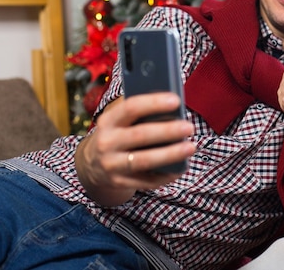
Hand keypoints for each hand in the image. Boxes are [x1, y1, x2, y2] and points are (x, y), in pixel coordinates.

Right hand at [76, 92, 195, 205]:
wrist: (92, 164)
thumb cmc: (117, 134)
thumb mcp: (119, 120)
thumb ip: (140, 112)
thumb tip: (174, 107)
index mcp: (108, 121)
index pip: (131, 108)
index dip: (154, 103)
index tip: (176, 100)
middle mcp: (106, 142)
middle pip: (140, 135)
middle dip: (167, 130)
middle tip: (189, 127)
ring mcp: (111, 164)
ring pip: (144, 160)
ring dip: (170, 154)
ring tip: (190, 147)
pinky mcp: (119, 182)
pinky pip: (147, 180)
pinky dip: (166, 175)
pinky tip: (181, 168)